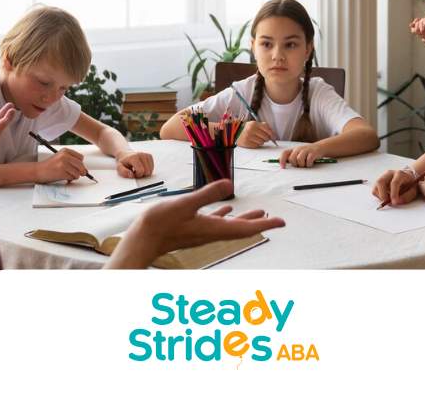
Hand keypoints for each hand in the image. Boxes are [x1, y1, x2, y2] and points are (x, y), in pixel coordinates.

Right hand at [35, 148, 87, 182]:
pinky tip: (65, 178)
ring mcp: (63, 164)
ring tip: (68, 175)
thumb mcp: (62, 159)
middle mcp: (64, 156)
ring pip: (77, 172)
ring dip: (75, 176)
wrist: (39, 171)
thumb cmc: (51, 166)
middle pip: (81, 165)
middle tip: (77, 174)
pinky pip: (72, 177)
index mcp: (65, 151)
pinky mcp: (61, 172)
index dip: (80, 164)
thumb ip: (73, 162)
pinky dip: (70, 179)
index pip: (81, 158)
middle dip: (81, 171)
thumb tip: (86, 170)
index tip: (77, 168)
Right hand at [108, 180, 285, 268]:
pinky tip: (225, 210)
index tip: (281, 223)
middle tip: (277, 220)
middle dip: (260, 223)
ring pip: (230, 226)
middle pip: (242, 229)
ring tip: (259, 213)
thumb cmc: (160, 223)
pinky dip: (224, 216)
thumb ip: (207, 194)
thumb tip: (229, 184)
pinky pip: (214, 222)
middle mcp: (211, 233)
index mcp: (213, 229)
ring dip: (245, 219)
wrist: (142, 240)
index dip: (265, 224)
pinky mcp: (192, 229)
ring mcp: (202, 232)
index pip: (245, 228)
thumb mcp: (185, 204)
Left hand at [115, 149, 154, 177]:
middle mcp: (141, 154)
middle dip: (141, 174)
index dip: (137, 175)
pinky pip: (152, 167)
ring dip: (145, 172)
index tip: (133, 173)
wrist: (125, 154)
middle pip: (147, 171)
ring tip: (138, 170)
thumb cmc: (123, 162)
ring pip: (150, 170)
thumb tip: (132, 175)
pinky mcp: (149, 155)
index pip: (141, 170)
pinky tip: (142, 167)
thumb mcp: (119, 168)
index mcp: (133, 157)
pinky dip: (147, 169)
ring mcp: (146, 154)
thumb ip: (123, 172)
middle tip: (135, 172)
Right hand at [237, 120, 276, 147]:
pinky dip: (256, 144)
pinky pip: (257, 146)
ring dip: (261, 142)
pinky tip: (253, 141)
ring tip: (256, 139)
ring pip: (262, 142)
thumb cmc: (247, 129)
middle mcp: (252, 129)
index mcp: (254, 124)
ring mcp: (248, 136)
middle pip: (266, 137)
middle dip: (266, 139)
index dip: (272, 134)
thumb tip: (272, 134)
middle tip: (262, 138)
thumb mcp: (254, 124)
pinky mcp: (246, 142)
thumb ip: (264, 126)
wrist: (235, 133)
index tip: (274, 137)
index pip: (267, 130)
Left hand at [279, 143, 323, 168]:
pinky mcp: (312, 152)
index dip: (282, 160)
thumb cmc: (307, 153)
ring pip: (299, 160)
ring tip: (306, 164)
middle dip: (295, 164)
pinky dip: (309, 164)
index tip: (283, 167)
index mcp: (294, 150)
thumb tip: (281, 163)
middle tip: (300, 165)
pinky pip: (308, 161)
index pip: (284, 153)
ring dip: (302, 165)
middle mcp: (298, 149)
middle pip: (292, 158)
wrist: (320, 148)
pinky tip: (311, 164)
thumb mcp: (298, 154)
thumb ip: (290, 158)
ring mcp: (306, 150)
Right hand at [372, 168, 422, 206]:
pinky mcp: (378, 181)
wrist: (407, 178)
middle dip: (383, 195)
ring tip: (389, 198)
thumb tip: (396, 202)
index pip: (394, 183)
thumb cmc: (410, 184)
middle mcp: (389, 173)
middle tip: (388, 203)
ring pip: (376, 187)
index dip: (394, 194)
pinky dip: (379, 196)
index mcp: (400, 174)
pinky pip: (374, 190)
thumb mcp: (413, 191)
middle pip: (380, 182)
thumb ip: (406, 197)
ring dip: (381, 196)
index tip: (394, 203)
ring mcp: (382, 176)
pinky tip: (386, 196)